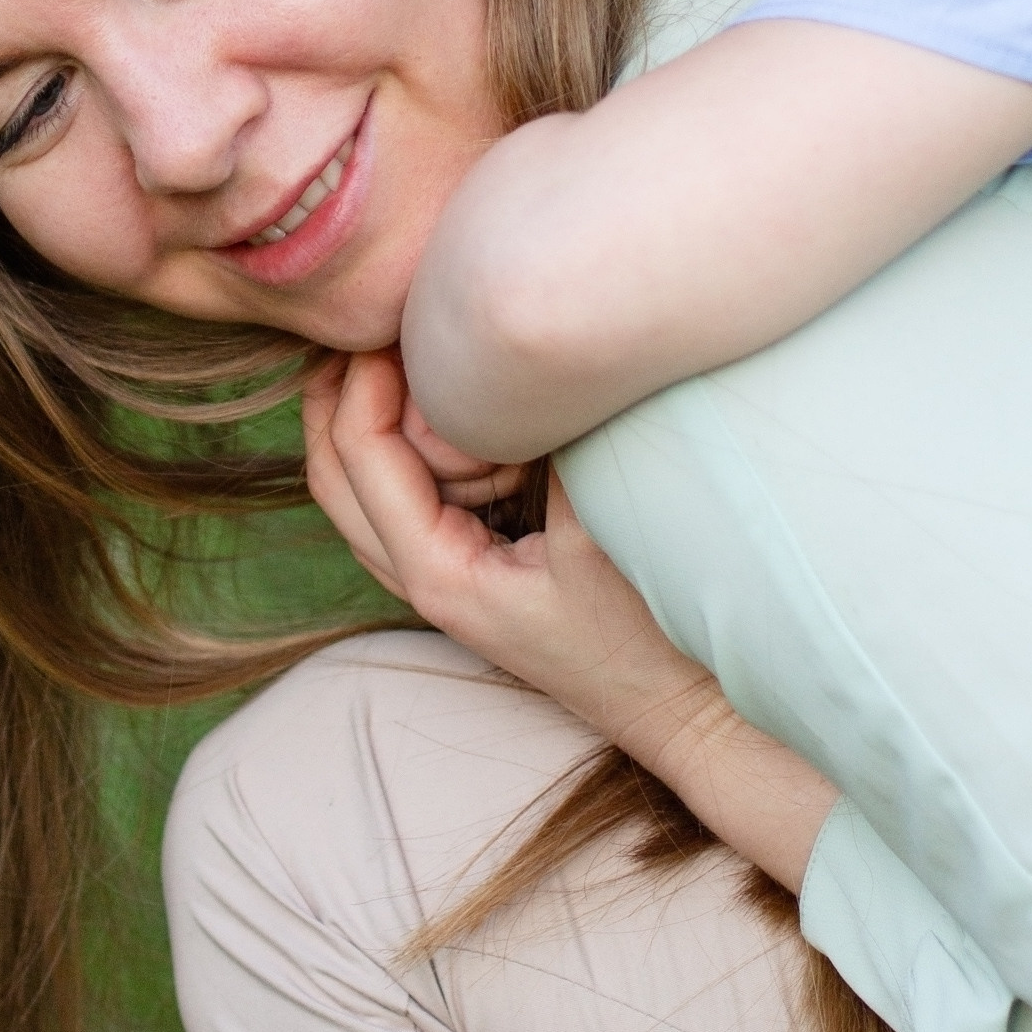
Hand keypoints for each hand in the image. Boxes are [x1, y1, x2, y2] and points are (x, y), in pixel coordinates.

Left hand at [303, 347, 713, 750]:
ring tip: (396, 346)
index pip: (363, 456)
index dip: (367, 377)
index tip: (400, 315)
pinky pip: (404, 504)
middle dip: (338, 393)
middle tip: (369, 318)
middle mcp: (425, 583)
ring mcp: (446, 585)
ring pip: (361, 493)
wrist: (696, 716)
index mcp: (440, 572)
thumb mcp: (607, 522)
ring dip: (363, 419)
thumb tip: (525, 355)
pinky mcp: (476, 578)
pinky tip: (446, 403)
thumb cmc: (657, 632)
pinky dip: (403, 448)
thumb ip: (556, 441)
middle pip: (335, 477)